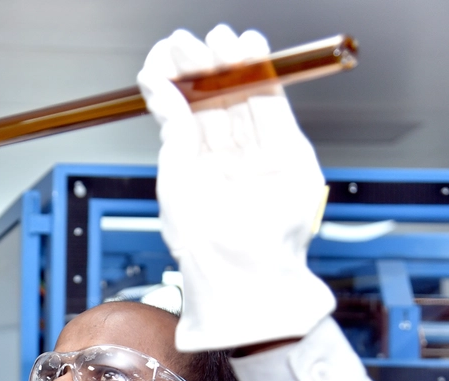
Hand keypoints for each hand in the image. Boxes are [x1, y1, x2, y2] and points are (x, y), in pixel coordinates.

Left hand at [136, 25, 334, 351]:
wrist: (242, 275)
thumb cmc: (204, 245)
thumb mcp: (176, 179)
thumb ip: (173, 130)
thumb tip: (158, 87)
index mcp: (198, 169)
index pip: (187, 115)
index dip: (177, 82)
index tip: (165, 54)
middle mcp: (229, 161)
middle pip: (216, 101)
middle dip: (204, 67)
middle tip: (189, 38)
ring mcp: (260, 156)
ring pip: (245, 99)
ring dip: (233, 64)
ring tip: (219, 37)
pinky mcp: (291, 155)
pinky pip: (275, 106)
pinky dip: (265, 75)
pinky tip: (249, 50)